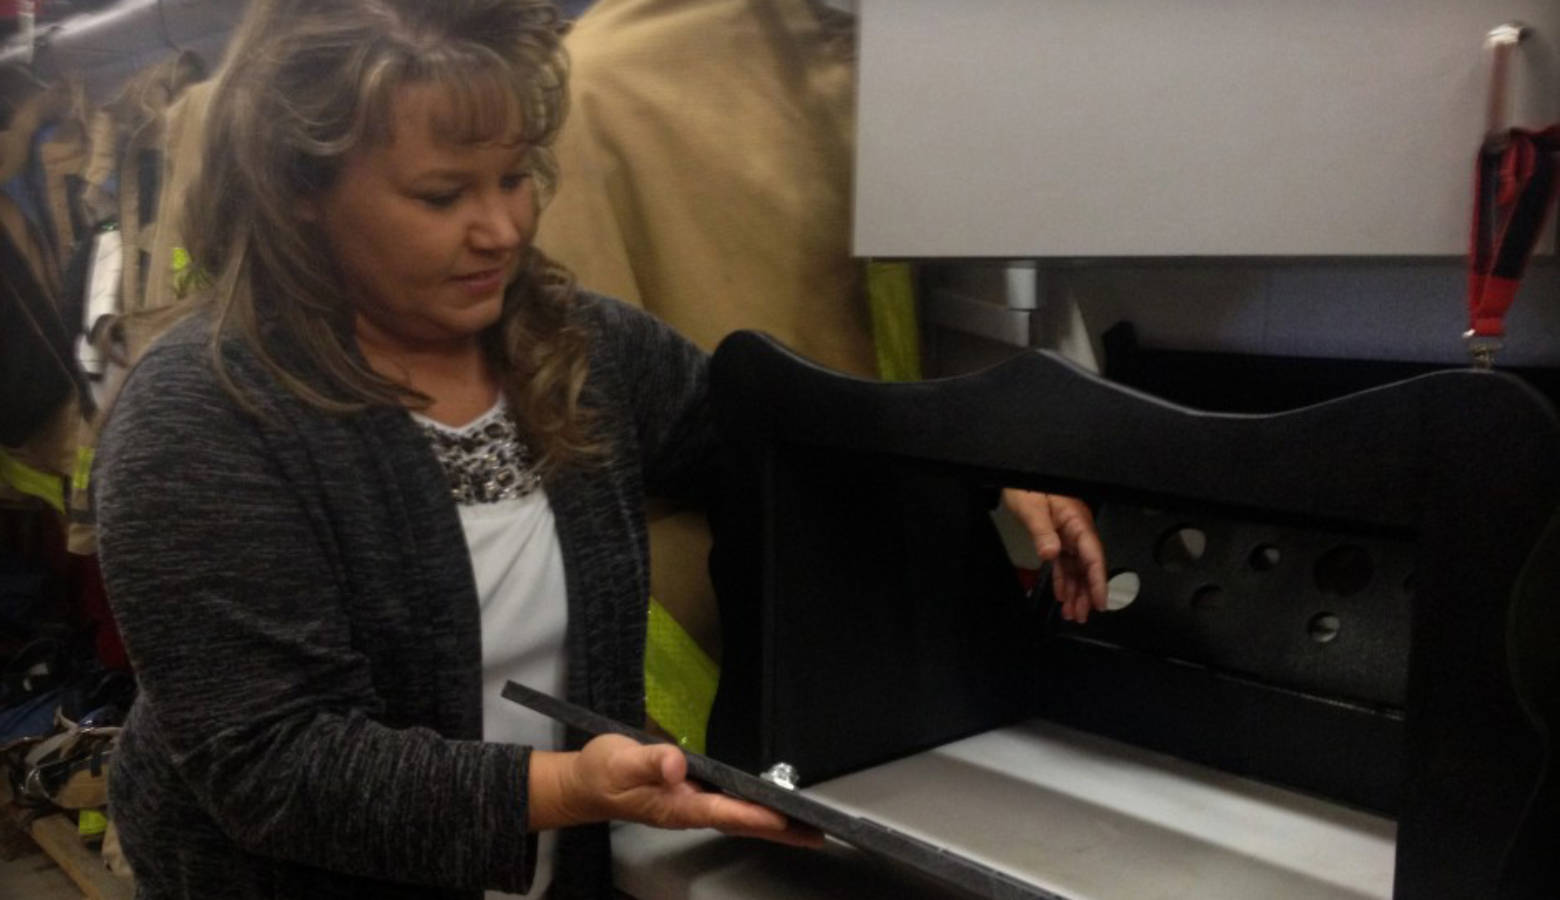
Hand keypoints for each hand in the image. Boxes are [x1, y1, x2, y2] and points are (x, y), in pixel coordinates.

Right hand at [559, 734, 823, 847]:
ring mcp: (691, 808)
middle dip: (780, 832)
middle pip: (743, 824)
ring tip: (807, 828)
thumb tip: (676, 764)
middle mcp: (690, 811)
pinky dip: (756, 813)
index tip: (787, 820)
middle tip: (817, 834)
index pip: (725, 812)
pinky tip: (772, 811)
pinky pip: (731, 810)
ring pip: (740, 819)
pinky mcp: (691, 799)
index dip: (756, 816)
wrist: (583, 784)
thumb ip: (649, 762)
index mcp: (677, 806)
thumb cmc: (602, 772)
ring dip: (774, 825)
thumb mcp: (620, 761)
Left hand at [1000, 489, 1106, 622]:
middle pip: (1087, 566)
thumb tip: (1052, 553)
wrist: (1016, 474)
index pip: (1093, 556)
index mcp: (1077, 521)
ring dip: (1074, 590)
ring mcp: (1067, 534)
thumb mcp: (1032, 507)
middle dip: (1086, 592)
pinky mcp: (1056, 536)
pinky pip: (1063, 562)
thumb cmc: (1026, 485)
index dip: (1098, 581)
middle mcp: (1076, 529)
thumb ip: (1043, 531)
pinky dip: (1063, 579)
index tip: (1100, 602)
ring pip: (1076, 567)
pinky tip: (1062, 595)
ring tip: (1071, 613)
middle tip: (1081, 616)